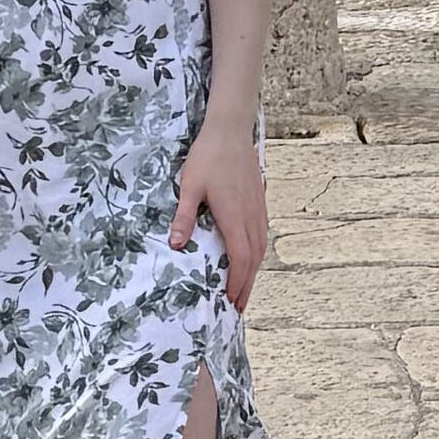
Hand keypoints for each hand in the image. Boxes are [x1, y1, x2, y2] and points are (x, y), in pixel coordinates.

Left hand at [165, 126, 268, 308]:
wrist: (230, 131)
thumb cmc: (208, 156)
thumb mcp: (189, 186)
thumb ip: (184, 216)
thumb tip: (176, 245)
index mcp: (234, 216)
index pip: (241, 259)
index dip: (237, 282)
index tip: (229, 300)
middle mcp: (251, 216)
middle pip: (254, 260)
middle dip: (247, 285)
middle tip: (238, 307)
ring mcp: (258, 209)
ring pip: (261, 248)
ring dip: (254, 272)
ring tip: (244, 289)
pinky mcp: (259, 201)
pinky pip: (261, 235)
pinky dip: (257, 255)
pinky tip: (250, 259)